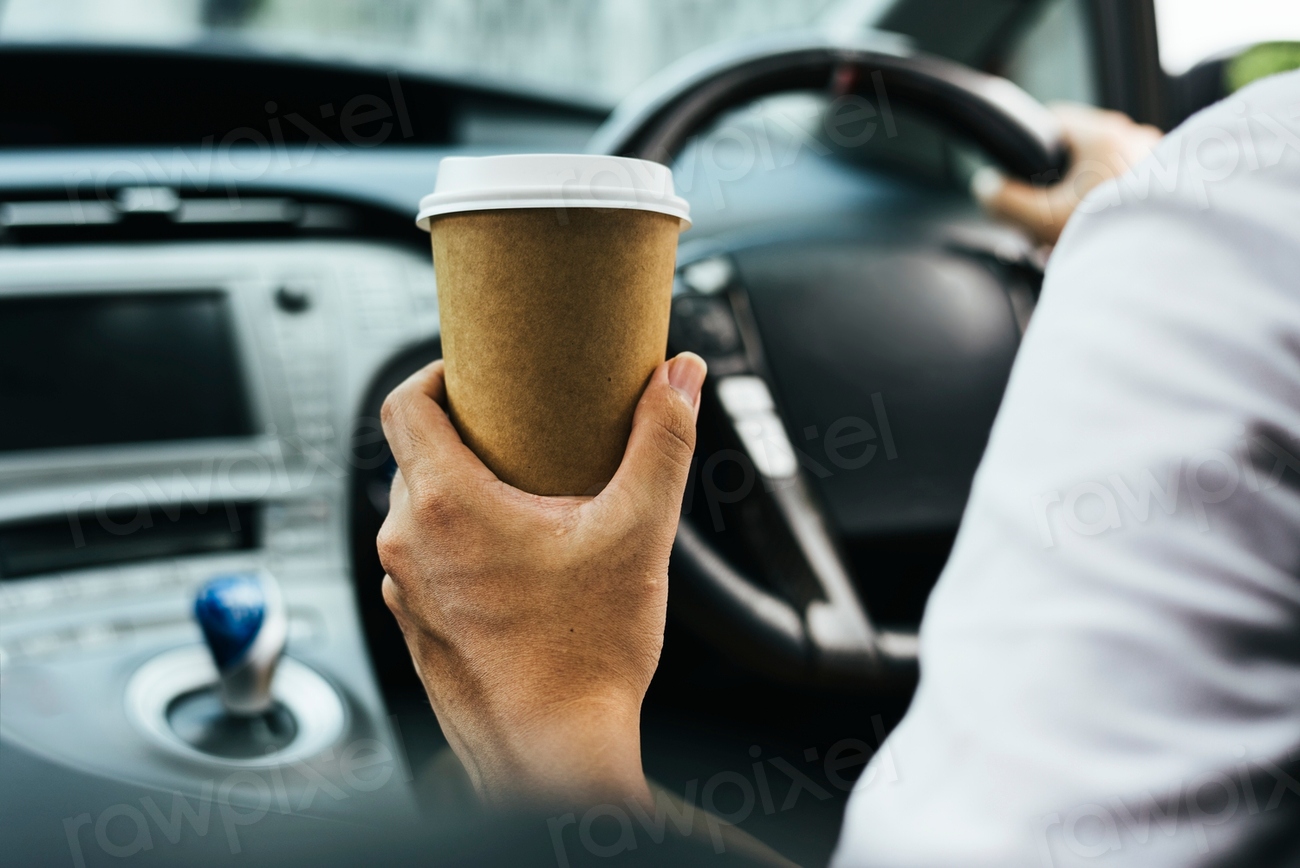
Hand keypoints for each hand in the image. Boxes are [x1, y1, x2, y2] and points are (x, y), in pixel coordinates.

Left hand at [376, 353, 706, 808]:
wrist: (555, 755)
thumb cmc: (586, 655)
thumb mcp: (638, 532)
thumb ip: (662, 443)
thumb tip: (680, 377)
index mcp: (444, 504)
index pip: (403, 403)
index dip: (435, 374)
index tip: (475, 375)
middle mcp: (407, 544)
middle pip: (416, 457)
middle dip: (467, 439)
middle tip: (525, 439)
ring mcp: (403, 591)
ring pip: (420, 515)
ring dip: (463, 498)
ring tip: (526, 505)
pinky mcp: (414, 629)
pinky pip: (425, 565)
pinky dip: (458, 550)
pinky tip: (516, 568)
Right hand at [971, 103, 1162, 244]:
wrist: (1171, 261)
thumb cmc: (1110, 234)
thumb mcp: (1043, 220)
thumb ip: (1006, 202)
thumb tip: (986, 187)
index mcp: (1103, 134)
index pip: (1054, 120)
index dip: (1028, 147)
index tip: (1019, 177)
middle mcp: (1135, 136)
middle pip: (1080, 150)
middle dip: (1059, 185)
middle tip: (1046, 222)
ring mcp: (1160, 158)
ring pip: (1107, 170)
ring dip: (1086, 198)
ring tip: (1076, 236)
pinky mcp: (1177, 182)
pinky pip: (1132, 185)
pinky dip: (1114, 206)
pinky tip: (1107, 236)